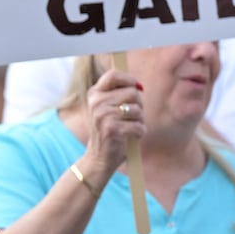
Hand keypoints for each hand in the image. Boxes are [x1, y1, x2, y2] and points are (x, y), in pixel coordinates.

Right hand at [82, 65, 145, 180]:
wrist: (100, 157)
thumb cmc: (110, 131)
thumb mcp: (108, 109)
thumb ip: (119, 95)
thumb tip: (139, 86)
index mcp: (94, 94)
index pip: (113, 75)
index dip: (129, 79)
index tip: (138, 87)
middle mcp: (96, 102)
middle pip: (132, 92)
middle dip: (139, 106)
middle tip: (132, 117)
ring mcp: (103, 115)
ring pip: (138, 110)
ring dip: (140, 121)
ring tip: (130, 128)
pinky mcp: (112, 129)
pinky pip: (139, 126)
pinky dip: (140, 132)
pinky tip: (132, 137)